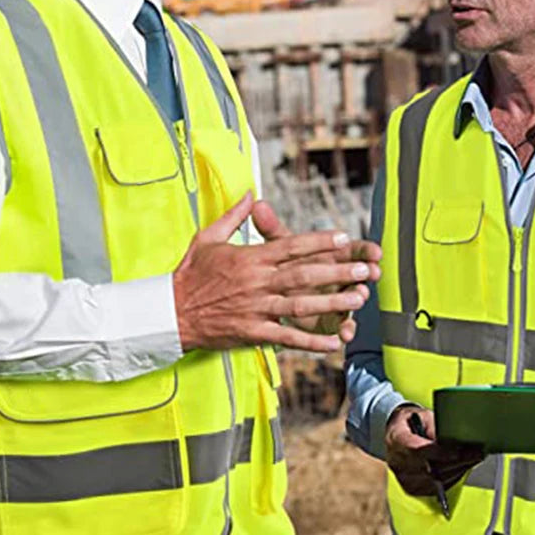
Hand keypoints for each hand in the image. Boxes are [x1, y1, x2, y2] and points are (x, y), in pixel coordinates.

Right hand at [174, 193, 377, 352]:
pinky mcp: (253, 332)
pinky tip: (333, 342)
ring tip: (358, 299)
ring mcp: (256, 309)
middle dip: (337, 272)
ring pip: (301, 305)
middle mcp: (257, 282)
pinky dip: (311, 341)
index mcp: (250, 258)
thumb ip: (234, 215)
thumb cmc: (190, 274)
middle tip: (364, 269)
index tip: (344, 238)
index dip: (320, 242)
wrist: (170, 312)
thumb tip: (250, 193)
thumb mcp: (208, 237)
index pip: (291, 246)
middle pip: (304, 275)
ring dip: (332, 303)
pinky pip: (287, 337)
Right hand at [385, 406, 483, 496]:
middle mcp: (397, 462)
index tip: (459, 451)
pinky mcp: (412, 490)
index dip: (439, 452)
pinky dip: (452, 477)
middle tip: (477, 453)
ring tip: (474, 458)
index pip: (418, 450)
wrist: (395, 435)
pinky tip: (463, 467)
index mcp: (396, 440)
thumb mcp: (422, 416)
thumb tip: (452, 439)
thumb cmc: (410, 423)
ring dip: (458, 470)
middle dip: (458, 461)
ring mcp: (404, 479)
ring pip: (437, 480)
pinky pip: (437, 488)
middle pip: (431, 468)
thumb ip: (435, 427)